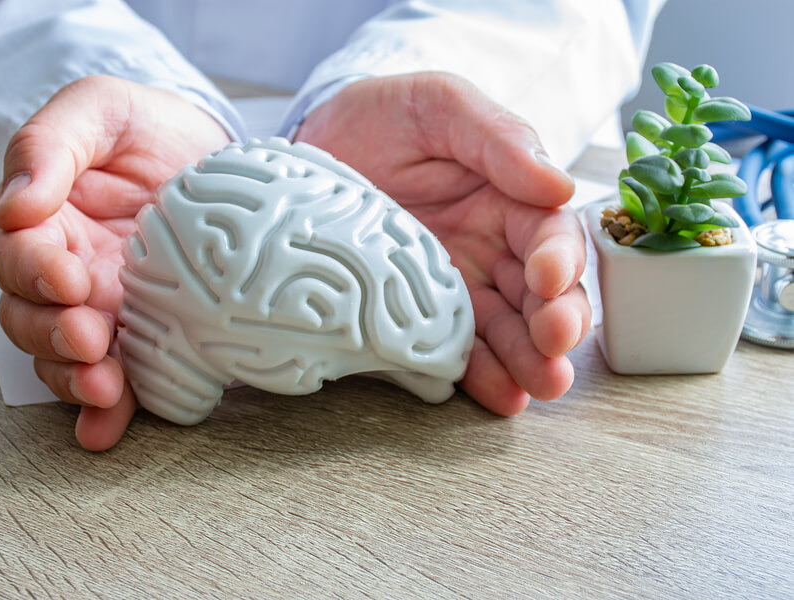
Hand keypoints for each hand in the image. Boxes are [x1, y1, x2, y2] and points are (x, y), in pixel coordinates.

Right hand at [0, 75, 230, 449]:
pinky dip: (108, 411)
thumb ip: (50, 145)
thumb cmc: (149, 128)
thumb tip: (19, 203)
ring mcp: (105, 306)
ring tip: (105, 386)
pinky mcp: (144, 332)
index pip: (17, 253)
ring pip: (65, 355)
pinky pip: (119, 376)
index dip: (33, 271)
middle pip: (30, 316)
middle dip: (54, 334)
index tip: (67, 277)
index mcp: (46, 219)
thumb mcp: (99, 109)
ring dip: (76, 377)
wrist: (213, 155)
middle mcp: (68, 270)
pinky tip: (108, 427)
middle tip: (89, 335)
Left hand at [295, 73, 590, 415]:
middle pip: (541, 294)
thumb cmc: (383, 117)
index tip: (547, 277)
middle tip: (554, 344)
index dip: (559, 258)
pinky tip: (497, 394)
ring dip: (528, 360)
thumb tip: (557, 185)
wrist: (313, 145)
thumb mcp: (441, 105)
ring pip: (507, 330)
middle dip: (556, 322)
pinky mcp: (417, 314)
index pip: (551, 234)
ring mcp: (455, 286)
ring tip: (538, 384)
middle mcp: (491, 248)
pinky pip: (453, 349)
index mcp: (509, 198)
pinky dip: (478, 375)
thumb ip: (499, 137)